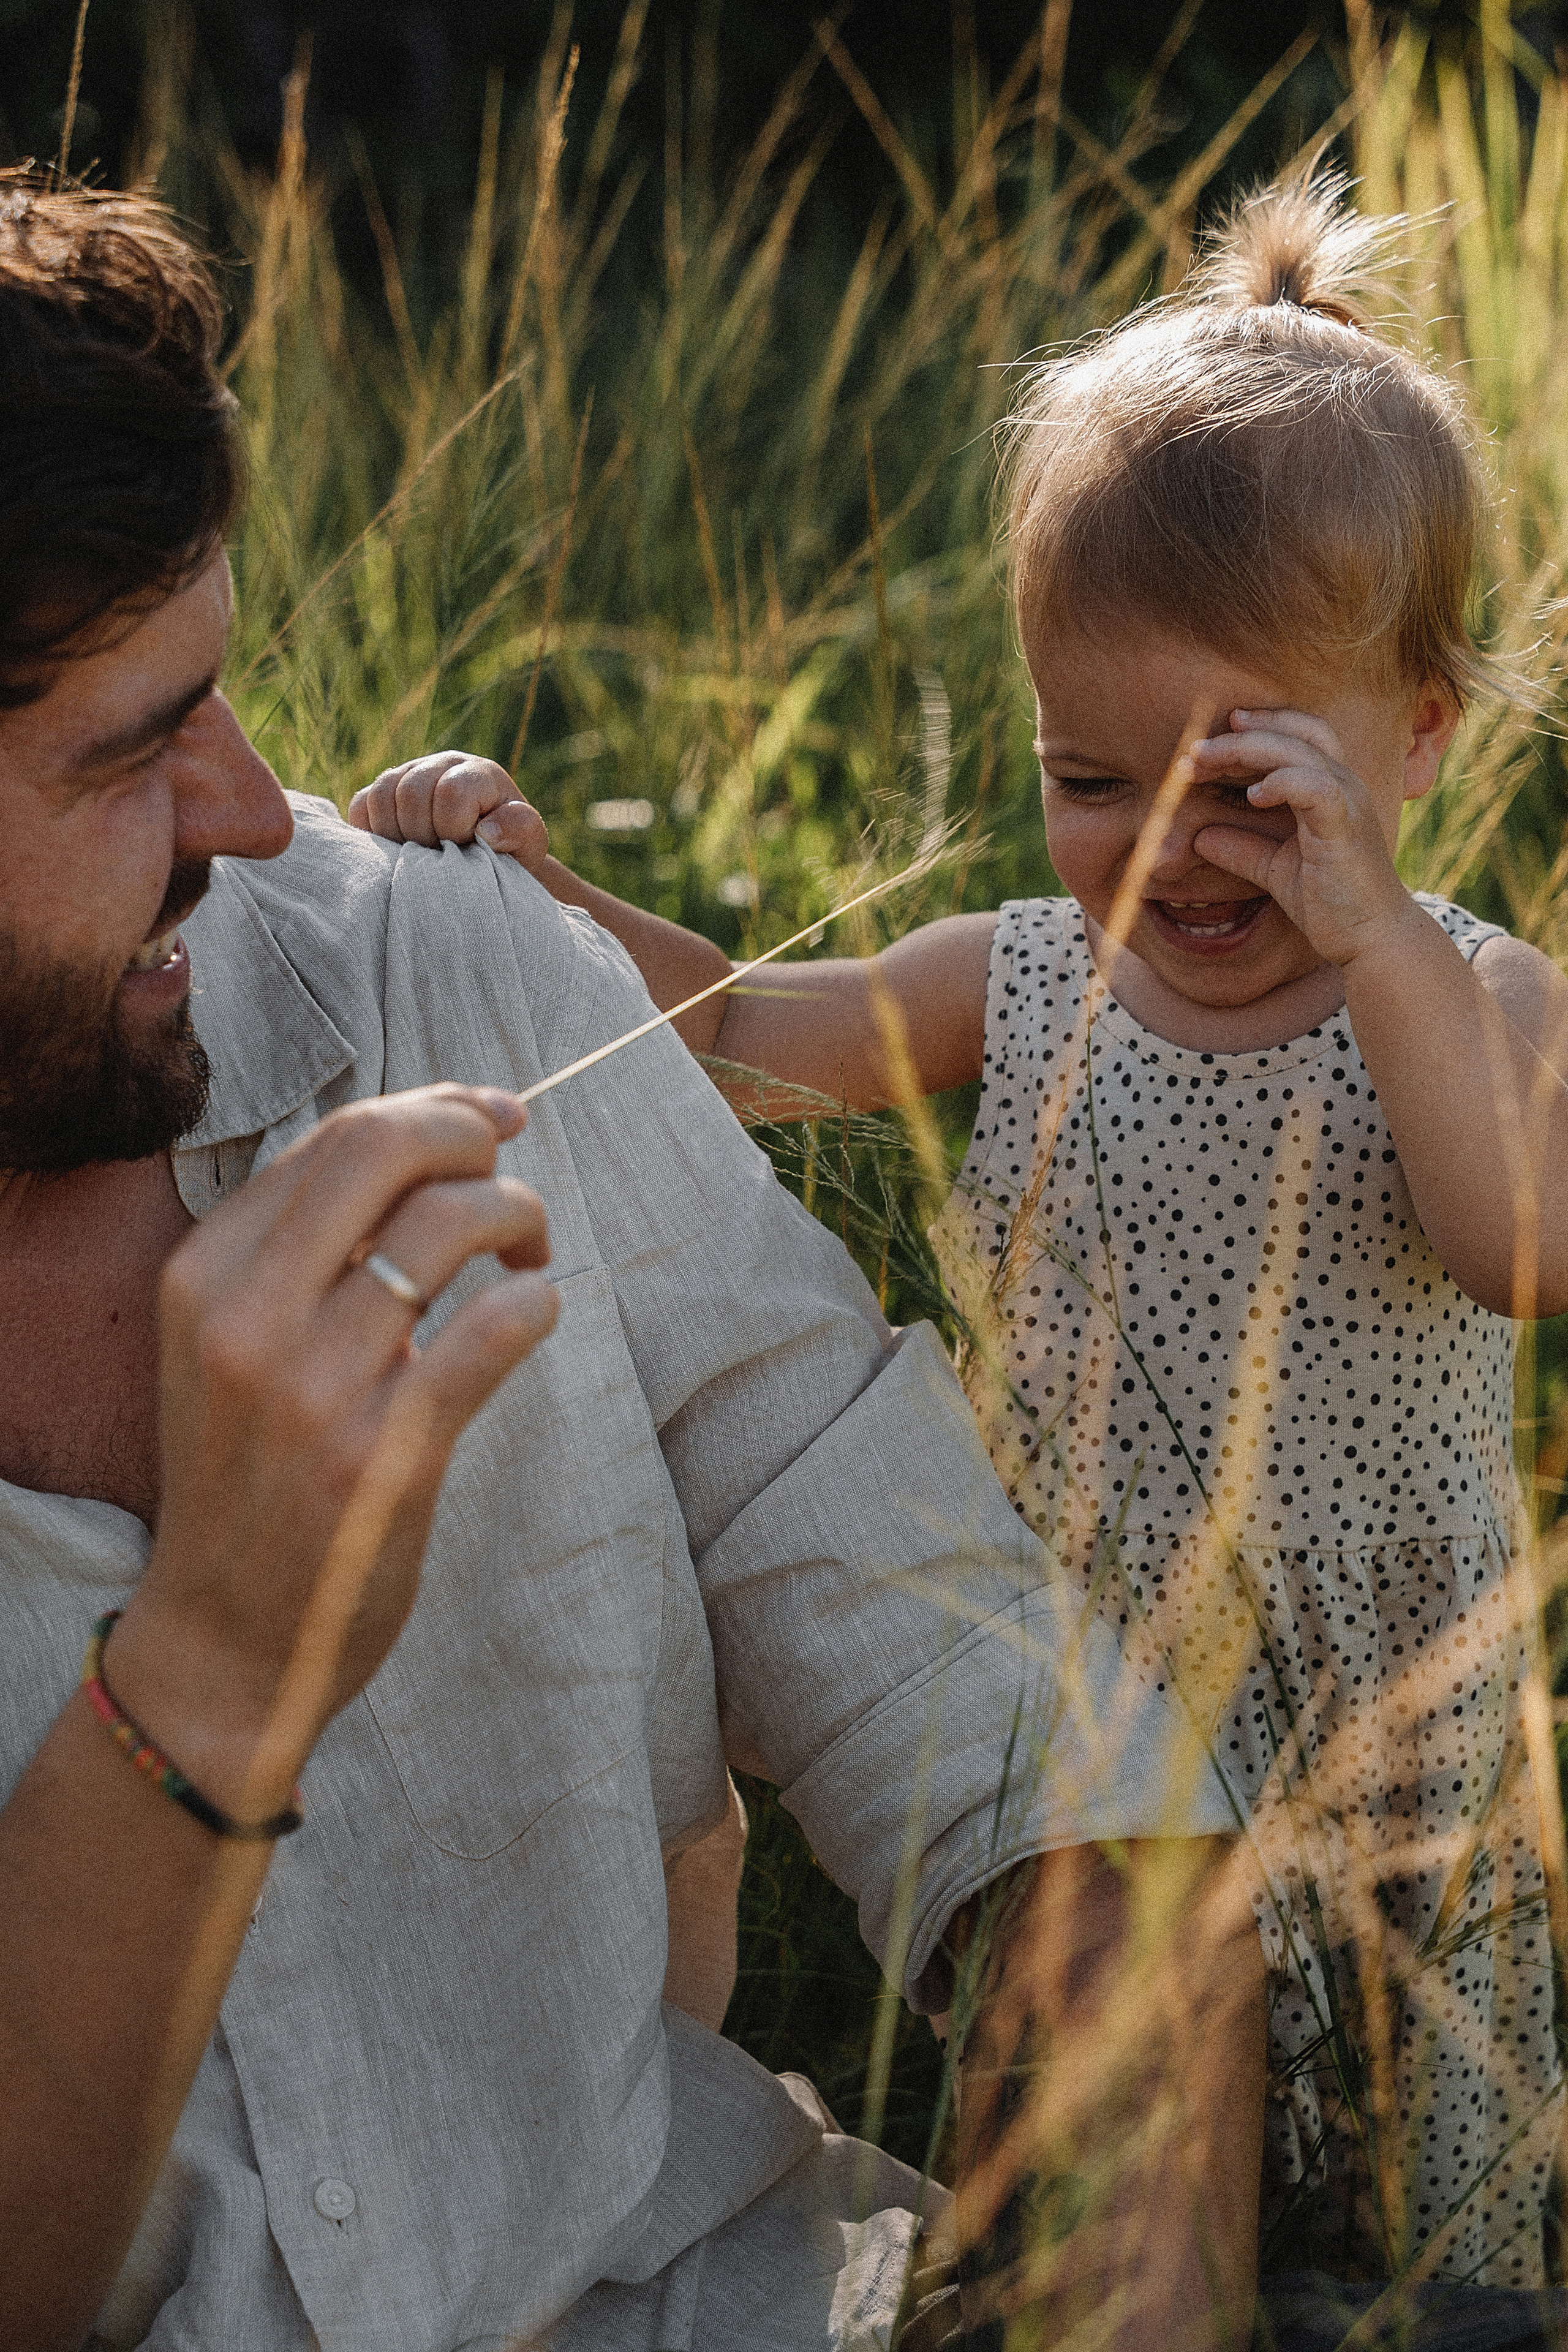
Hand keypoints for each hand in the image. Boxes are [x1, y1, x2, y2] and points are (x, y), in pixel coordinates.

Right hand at [107, 1084, 557, 1819]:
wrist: (223, 1638)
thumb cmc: (248, 1479)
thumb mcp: (228, 1348)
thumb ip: (297, 1254)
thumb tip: (418, 1146)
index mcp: (204, 1276)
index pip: (332, 1139)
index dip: (429, 1110)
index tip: (487, 1120)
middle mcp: (249, 1317)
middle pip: (381, 1148)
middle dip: (469, 1133)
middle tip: (511, 1165)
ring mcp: (317, 1387)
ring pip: (449, 1224)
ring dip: (518, 1214)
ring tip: (529, 1251)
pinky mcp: (388, 1454)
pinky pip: (493, 1329)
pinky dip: (535, 1299)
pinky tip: (534, 1310)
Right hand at [347, 751, 549, 871]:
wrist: (490, 855)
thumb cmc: (511, 852)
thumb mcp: (530, 845)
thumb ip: (521, 831)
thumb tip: (486, 831)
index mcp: (480, 773)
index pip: (450, 794)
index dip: (452, 830)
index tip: (466, 849)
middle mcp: (442, 763)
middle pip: (410, 792)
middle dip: (422, 835)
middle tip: (440, 857)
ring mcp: (408, 773)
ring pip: (380, 796)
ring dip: (395, 835)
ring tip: (419, 855)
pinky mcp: (384, 790)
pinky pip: (361, 806)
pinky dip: (373, 833)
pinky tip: (397, 849)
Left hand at [1188, 708, 1415, 967]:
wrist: (1372, 938)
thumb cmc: (1331, 902)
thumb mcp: (1275, 870)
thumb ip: (1241, 849)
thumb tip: (1198, 838)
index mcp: (1330, 788)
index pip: (1297, 734)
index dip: (1257, 728)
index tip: (1211, 739)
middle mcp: (1344, 785)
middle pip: (1295, 732)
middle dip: (1240, 735)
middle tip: (1193, 751)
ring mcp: (1348, 803)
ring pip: (1300, 751)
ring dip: (1247, 751)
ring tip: (1204, 765)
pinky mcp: (1345, 829)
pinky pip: (1316, 788)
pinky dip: (1282, 782)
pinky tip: (1253, 796)